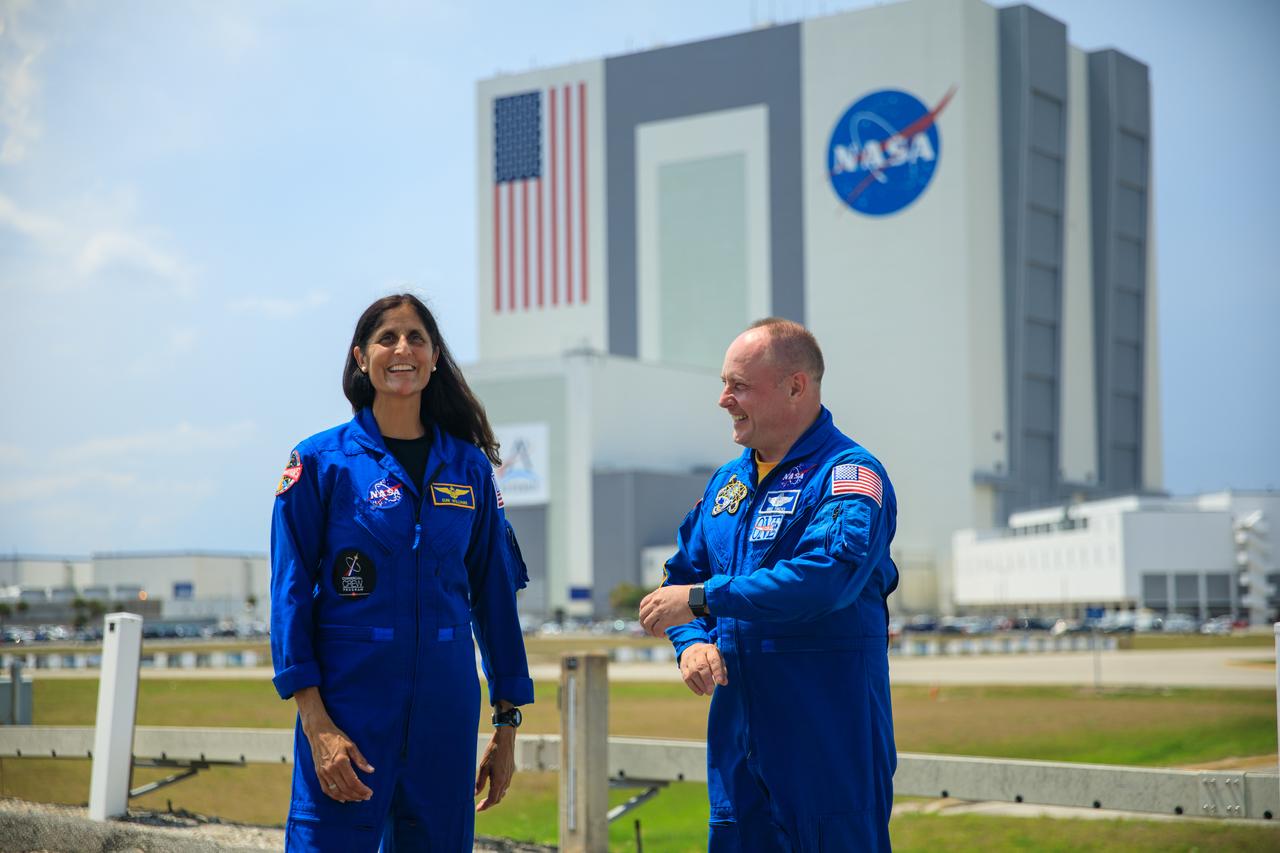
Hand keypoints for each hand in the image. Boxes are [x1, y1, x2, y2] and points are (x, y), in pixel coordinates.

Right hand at [295, 687, 373, 801]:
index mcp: (341, 762)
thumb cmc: (336, 737)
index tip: (370, 793)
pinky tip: (342, 799)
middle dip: (357, 795)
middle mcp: (331, 770)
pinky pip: (326, 790)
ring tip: (357, 799)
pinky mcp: (318, 774)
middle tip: (366, 797)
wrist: (318, 733)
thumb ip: (360, 759)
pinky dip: (335, 796)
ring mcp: (323, 773)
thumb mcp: (351, 745)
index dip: (362, 790)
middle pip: (345, 789)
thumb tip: (371, 770)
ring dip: (348, 798)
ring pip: (336, 792)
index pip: (353, 782)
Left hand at [475, 726, 515, 810]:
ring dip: (494, 797)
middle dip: (489, 804)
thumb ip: (479, 782)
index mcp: (499, 781)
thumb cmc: (493, 751)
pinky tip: (492, 787)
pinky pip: (505, 786)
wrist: (505, 739)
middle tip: (479, 805)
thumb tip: (475, 794)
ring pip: (502, 792)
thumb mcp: (483, 767)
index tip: (477, 809)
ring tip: (484, 798)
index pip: (492, 799)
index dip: (485, 806)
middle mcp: (506, 780)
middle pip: (498, 798)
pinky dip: (498, 790)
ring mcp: (509, 776)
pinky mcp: (510, 771)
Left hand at [638, 584, 694, 636]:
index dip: (643, 613)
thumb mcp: (671, 591)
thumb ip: (663, 597)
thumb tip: (661, 605)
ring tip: (657, 633)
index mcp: (657, 594)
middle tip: (650, 629)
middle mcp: (656, 602)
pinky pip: (656, 629)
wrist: (696, 598)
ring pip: (647, 623)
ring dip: (650, 631)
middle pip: (642, 615)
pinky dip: (658, 634)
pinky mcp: (666, 619)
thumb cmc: (687, 595)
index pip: (643, 604)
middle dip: (644, 624)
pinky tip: (663, 635)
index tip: (647, 618)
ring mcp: (660, 610)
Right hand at [679, 642, 727, 695]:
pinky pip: (686, 677)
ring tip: (708, 692)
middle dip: (707, 680)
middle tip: (712, 691)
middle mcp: (697, 653)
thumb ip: (722, 670)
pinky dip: (694, 687)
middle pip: (701, 666)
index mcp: (709, 649)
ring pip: (692, 673)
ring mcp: (688, 659)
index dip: (717, 672)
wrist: (692, 648)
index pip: (713, 660)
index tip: (720, 682)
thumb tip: (724, 682)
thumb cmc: (709, 656)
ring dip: (700, 685)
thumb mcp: (718, 658)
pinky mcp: (682, 666)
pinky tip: (700, 692)